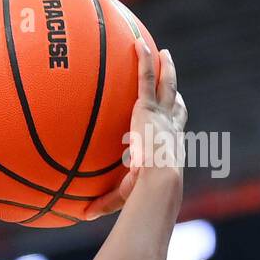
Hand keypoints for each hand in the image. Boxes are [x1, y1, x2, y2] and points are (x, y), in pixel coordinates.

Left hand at [86, 41, 186, 218]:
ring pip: (165, 84)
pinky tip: (137, 44)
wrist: (157, 181)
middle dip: (173, 84)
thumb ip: (103, 201)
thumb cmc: (146, 193)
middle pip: (175, 101)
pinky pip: (144, 78)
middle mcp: (169, 126)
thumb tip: (83, 215)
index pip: (174, 126)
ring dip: (163, 67)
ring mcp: (160, 115)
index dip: (176, 115)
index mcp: (168, 144)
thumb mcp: (124, 194)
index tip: (175, 107)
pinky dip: (143, 60)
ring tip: (161, 51)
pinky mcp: (148, 108)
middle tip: (171, 70)